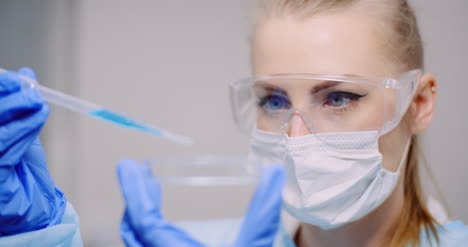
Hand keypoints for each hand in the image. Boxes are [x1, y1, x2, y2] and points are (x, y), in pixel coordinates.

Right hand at [0, 68, 65, 234]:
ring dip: (17, 108)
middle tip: (29, 87)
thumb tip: (26, 76)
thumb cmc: (21, 169)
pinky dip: (23, 126)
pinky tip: (39, 114)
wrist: (31, 205)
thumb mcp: (20, 132)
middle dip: (6, 96)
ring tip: (37, 99)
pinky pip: (4, 146)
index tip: (16, 78)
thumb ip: (18, 107)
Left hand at [117, 160, 284, 246]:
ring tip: (148, 188)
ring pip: (137, 242)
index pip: (143, 221)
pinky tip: (159, 220)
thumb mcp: (254, 246)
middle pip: (133, 230)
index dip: (134, 192)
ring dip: (139, 213)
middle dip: (134, 197)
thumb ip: (264, 212)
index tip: (128, 167)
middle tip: (134, 171)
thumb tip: (274, 173)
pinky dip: (147, 229)